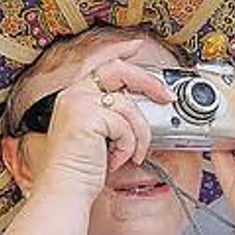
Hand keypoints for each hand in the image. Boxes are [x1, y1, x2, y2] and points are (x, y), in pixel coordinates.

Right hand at [32, 40, 174, 202]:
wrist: (66, 189)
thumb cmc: (82, 168)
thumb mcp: (99, 133)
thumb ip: (112, 114)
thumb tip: (143, 104)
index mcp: (74, 96)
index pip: (100, 62)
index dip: (120, 50)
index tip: (137, 45)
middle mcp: (74, 95)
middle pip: (120, 70)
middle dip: (149, 82)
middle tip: (167, 97)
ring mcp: (79, 104)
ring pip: (129, 106)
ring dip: (138, 134)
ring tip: (131, 152)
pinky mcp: (88, 117)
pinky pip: (126, 125)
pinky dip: (129, 145)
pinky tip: (118, 158)